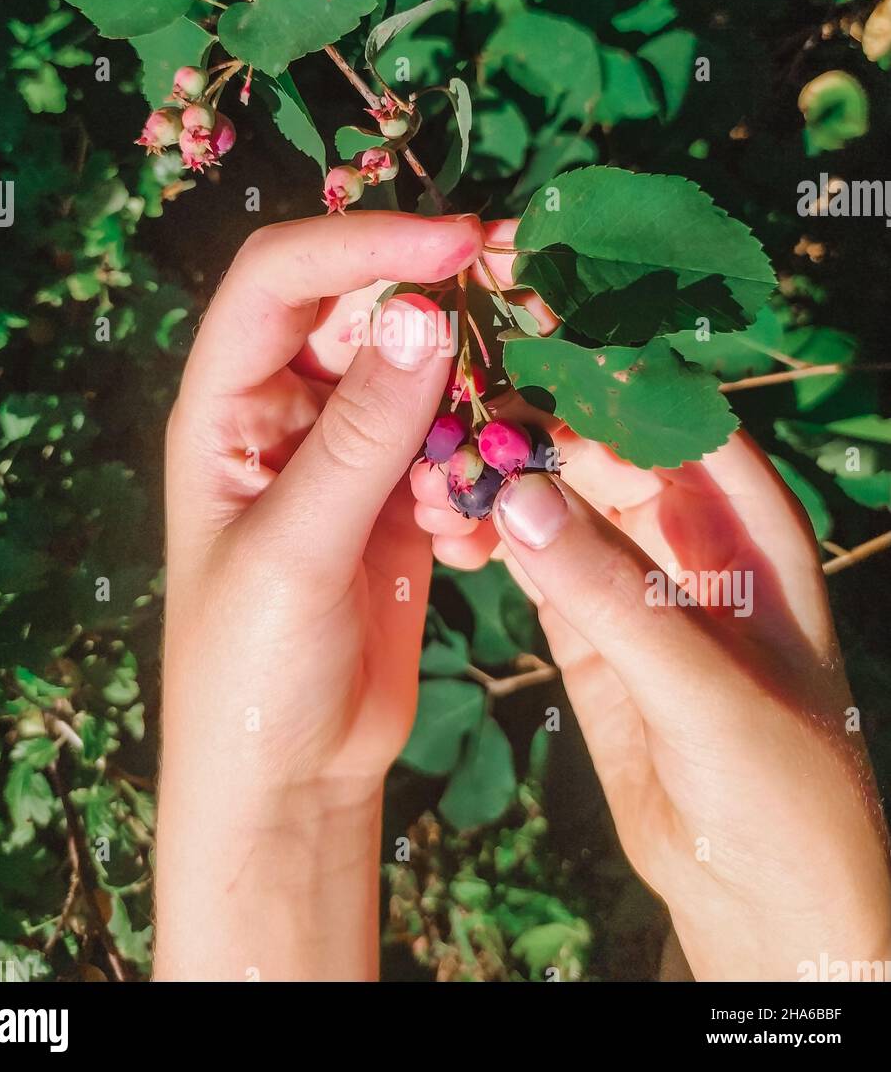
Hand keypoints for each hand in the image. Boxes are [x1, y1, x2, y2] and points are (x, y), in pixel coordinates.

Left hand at [155, 210, 480, 980]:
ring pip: (426, 376)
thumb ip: (361, 435)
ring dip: (475, 399)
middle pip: (367, 311)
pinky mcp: (402, 497)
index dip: (364, 242)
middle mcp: (286, 411)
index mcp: (226, 404)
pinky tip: (468, 538)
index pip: (283, 279)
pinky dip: (478, 473)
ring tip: (512, 443)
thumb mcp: (297, 549)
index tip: (458, 240)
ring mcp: (349, 452)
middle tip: (530, 300)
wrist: (290, 776)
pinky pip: (456, 445)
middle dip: (444, 307)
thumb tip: (423, 313)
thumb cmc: (250, 671)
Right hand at [413, 244, 890, 980]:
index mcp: (752, 525)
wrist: (763, 899)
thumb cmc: (780, 791)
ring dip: (505, 472)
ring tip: (438, 445)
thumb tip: (519, 496)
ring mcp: (632, 581)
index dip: (607, 364)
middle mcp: (691, 536)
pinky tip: (448, 514)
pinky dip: (494, 535)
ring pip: (560, 499)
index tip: (528, 318)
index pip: (676, 414)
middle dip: (537, 413)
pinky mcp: (587, 629)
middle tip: (458, 379)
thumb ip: (613, 596)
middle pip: (605, 444)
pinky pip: (534, 561)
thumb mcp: (706, 690)